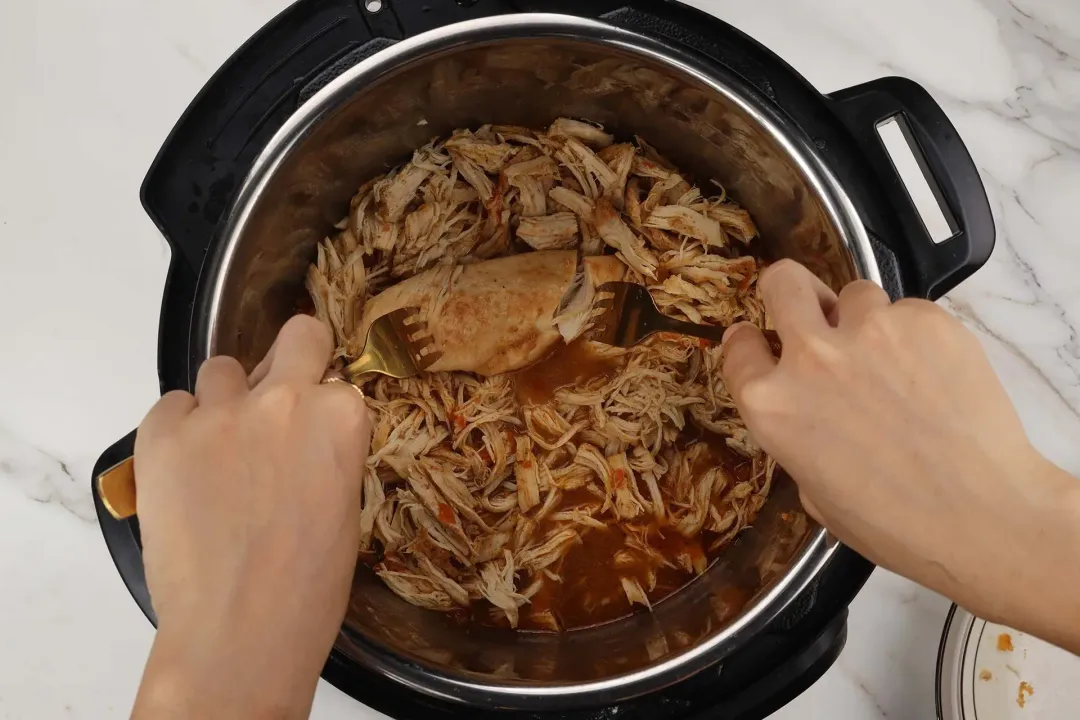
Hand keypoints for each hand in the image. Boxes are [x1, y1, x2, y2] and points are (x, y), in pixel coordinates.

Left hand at [132, 316, 371, 718]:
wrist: (241, 628)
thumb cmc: (309, 585)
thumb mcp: (342, 505)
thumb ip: (325, 451)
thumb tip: (301, 438)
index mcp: (341, 416)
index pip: (336, 378)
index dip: (323, 403)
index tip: (311, 427)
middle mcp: (284, 398)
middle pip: (296, 336)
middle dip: (292, 358)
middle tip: (277, 398)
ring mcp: (220, 412)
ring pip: (221, 371)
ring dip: (225, 401)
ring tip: (218, 453)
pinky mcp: (162, 433)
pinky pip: (170, 407)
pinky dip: (178, 432)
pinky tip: (184, 474)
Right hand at [721, 260, 1079, 651]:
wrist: (982, 517)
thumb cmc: (894, 523)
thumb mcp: (813, 491)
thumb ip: (797, 435)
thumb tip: (813, 413)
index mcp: (771, 404)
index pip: (738, 346)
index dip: (749, 343)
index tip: (760, 342)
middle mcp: (812, 356)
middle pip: (782, 282)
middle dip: (789, 292)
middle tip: (809, 309)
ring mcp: (870, 331)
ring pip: (855, 293)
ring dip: (863, 319)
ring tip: (891, 360)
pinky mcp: (926, 320)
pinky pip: (910, 311)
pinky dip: (916, 336)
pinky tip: (934, 376)